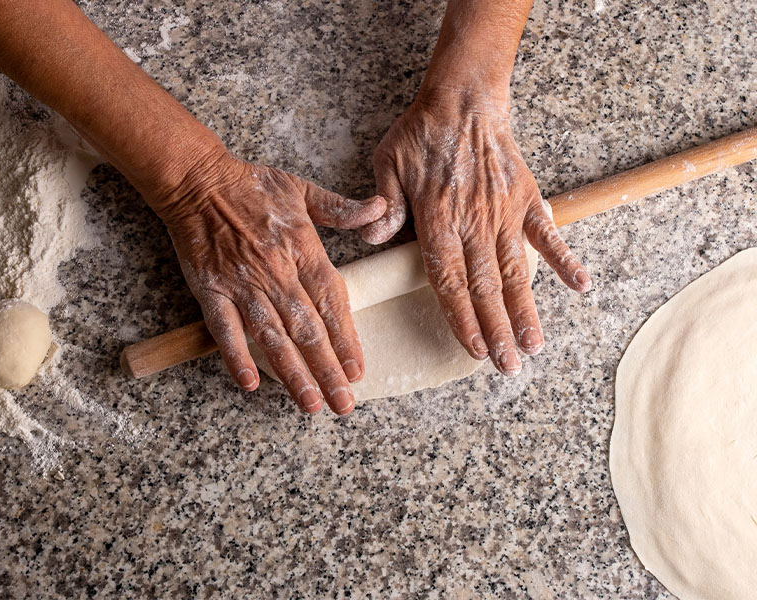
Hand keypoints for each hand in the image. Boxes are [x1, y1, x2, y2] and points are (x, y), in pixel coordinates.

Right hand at [156, 147, 385, 414]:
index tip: (357, 369)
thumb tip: (381, 209)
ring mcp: (242, 283)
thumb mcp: (303, 189)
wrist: (197, 180)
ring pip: (272, 336)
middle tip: (344, 403)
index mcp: (302, 249)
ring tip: (310, 404)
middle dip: (327, 369)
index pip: (331, 301)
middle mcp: (276, 271)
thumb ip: (342, 208)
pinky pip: (224, 328)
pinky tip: (250, 383)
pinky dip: (236, 355)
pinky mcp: (211, 290)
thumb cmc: (252, 186)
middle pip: (307, 328)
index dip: (345, 338)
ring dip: (292, 373)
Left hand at [364, 90, 590, 374]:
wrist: (463, 100)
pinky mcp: (525, 198)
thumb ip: (384, 207)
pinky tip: (580, 286)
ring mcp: (503, 213)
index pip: (449, 281)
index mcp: (438, 221)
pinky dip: (563, 259)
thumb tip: (373, 241)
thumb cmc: (420, 135)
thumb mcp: (387, 166)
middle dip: (497, 331)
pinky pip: (547, 233)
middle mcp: (473, 224)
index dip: (463, 318)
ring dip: (526, 310)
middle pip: (485, 287)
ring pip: (515, 271)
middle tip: (509, 367)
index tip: (475, 350)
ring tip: (535, 345)